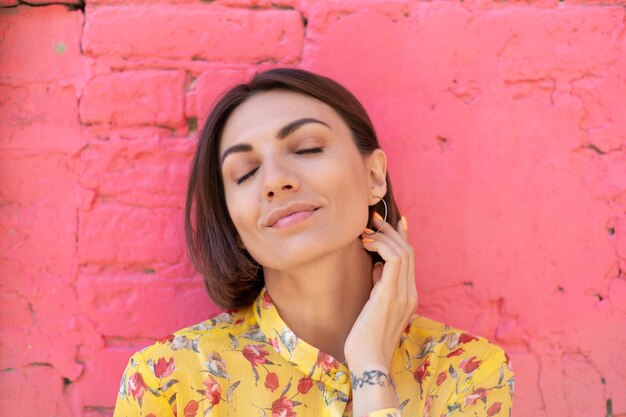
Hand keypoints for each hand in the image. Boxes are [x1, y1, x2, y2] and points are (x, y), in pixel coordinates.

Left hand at [344, 213, 417, 369]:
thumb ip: (380, 286)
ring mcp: (404, 294)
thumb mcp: (374, 307)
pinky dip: (381, 245)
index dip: (402, 236)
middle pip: (408, 250)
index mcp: (408, 296)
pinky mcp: (391, 294)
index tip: (391, 221)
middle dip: (390, 230)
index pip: (409, 259)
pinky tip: (367, 244)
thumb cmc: (365, 339)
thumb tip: (377, 265)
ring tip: (365, 231)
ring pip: (403, 251)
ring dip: (384, 235)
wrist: (368, 363)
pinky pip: (393, 259)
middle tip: (372, 219)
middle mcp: (410, 293)